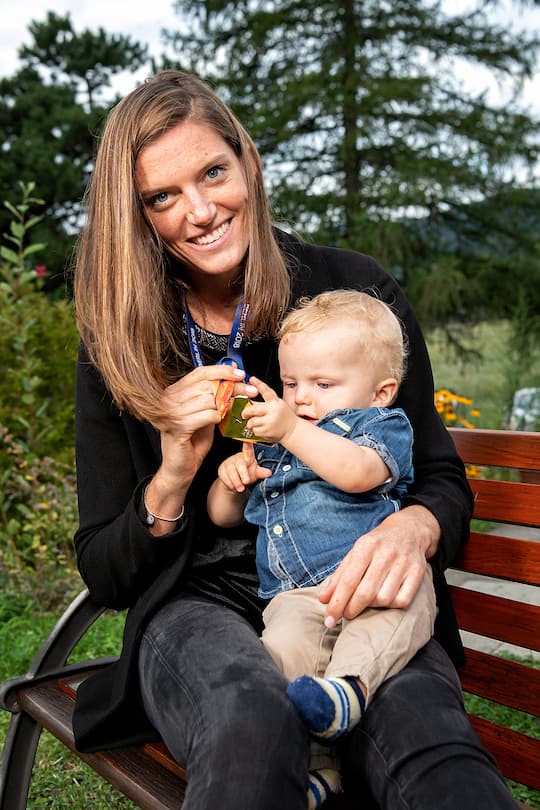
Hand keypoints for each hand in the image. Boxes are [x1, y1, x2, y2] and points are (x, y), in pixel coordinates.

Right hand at [156, 364, 255, 488]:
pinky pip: (207, 415)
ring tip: (237, 408)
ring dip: (228, 403)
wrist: (180, 468)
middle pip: (207, 384)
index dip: (222, 371)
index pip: (200, 373)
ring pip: (209, 399)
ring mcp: (172, 413)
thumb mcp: (206, 413)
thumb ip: (216, 395)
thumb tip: (231, 372)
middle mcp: (170, 400)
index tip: (240, 374)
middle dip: (233, 387)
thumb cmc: (192, 442)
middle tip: (248, 391)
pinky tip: (220, 420)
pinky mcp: (178, 427)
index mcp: (174, 392)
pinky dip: (218, 417)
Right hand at [218, 442, 271, 492]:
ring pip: (231, 471)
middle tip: (246, 482)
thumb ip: (261, 473)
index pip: (248, 450)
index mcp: (247, 457)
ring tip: (240, 488)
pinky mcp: (222, 469)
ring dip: (236, 481)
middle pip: (240, 464)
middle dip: (243, 473)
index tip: (248, 440)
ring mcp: (229, 463)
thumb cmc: (247, 473)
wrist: (235, 481)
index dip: (248, 445)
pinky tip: (233, 487)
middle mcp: (237, 458)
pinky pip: (224, 476)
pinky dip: (230, 483)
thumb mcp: (255, 473)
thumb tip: (269, 473)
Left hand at [242, 376, 296, 442]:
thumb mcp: (277, 405)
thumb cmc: (283, 417)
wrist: (292, 430)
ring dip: (250, 424)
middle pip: (252, 409)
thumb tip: (249, 402)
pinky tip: (260, 429)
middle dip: (245, 412)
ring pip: (252, 422)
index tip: (252, 378)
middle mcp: (273, 411)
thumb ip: (264, 403)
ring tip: (255, 424)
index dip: (258, 384)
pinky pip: (255, 431)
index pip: (266, 391)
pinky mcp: (268, 432)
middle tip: (244, 414)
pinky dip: (255, 431)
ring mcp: (271, 422)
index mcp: (275, 402)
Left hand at [319, 505, 439, 626]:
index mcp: (366, 546)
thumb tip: (324, 600)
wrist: (409, 529)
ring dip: (371, 606)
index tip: (329, 620)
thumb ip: (339, 576)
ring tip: (367, 600)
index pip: (348, 581)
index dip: (337, 603)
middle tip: (345, 615)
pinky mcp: (418, 572)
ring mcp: (404, 563)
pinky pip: (402, 601)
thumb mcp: (355, 553)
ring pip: (384, 599)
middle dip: (351, 609)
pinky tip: (384, 598)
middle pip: (365, 593)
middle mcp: (385, 554)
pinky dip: (390, 605)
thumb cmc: (377, 545)